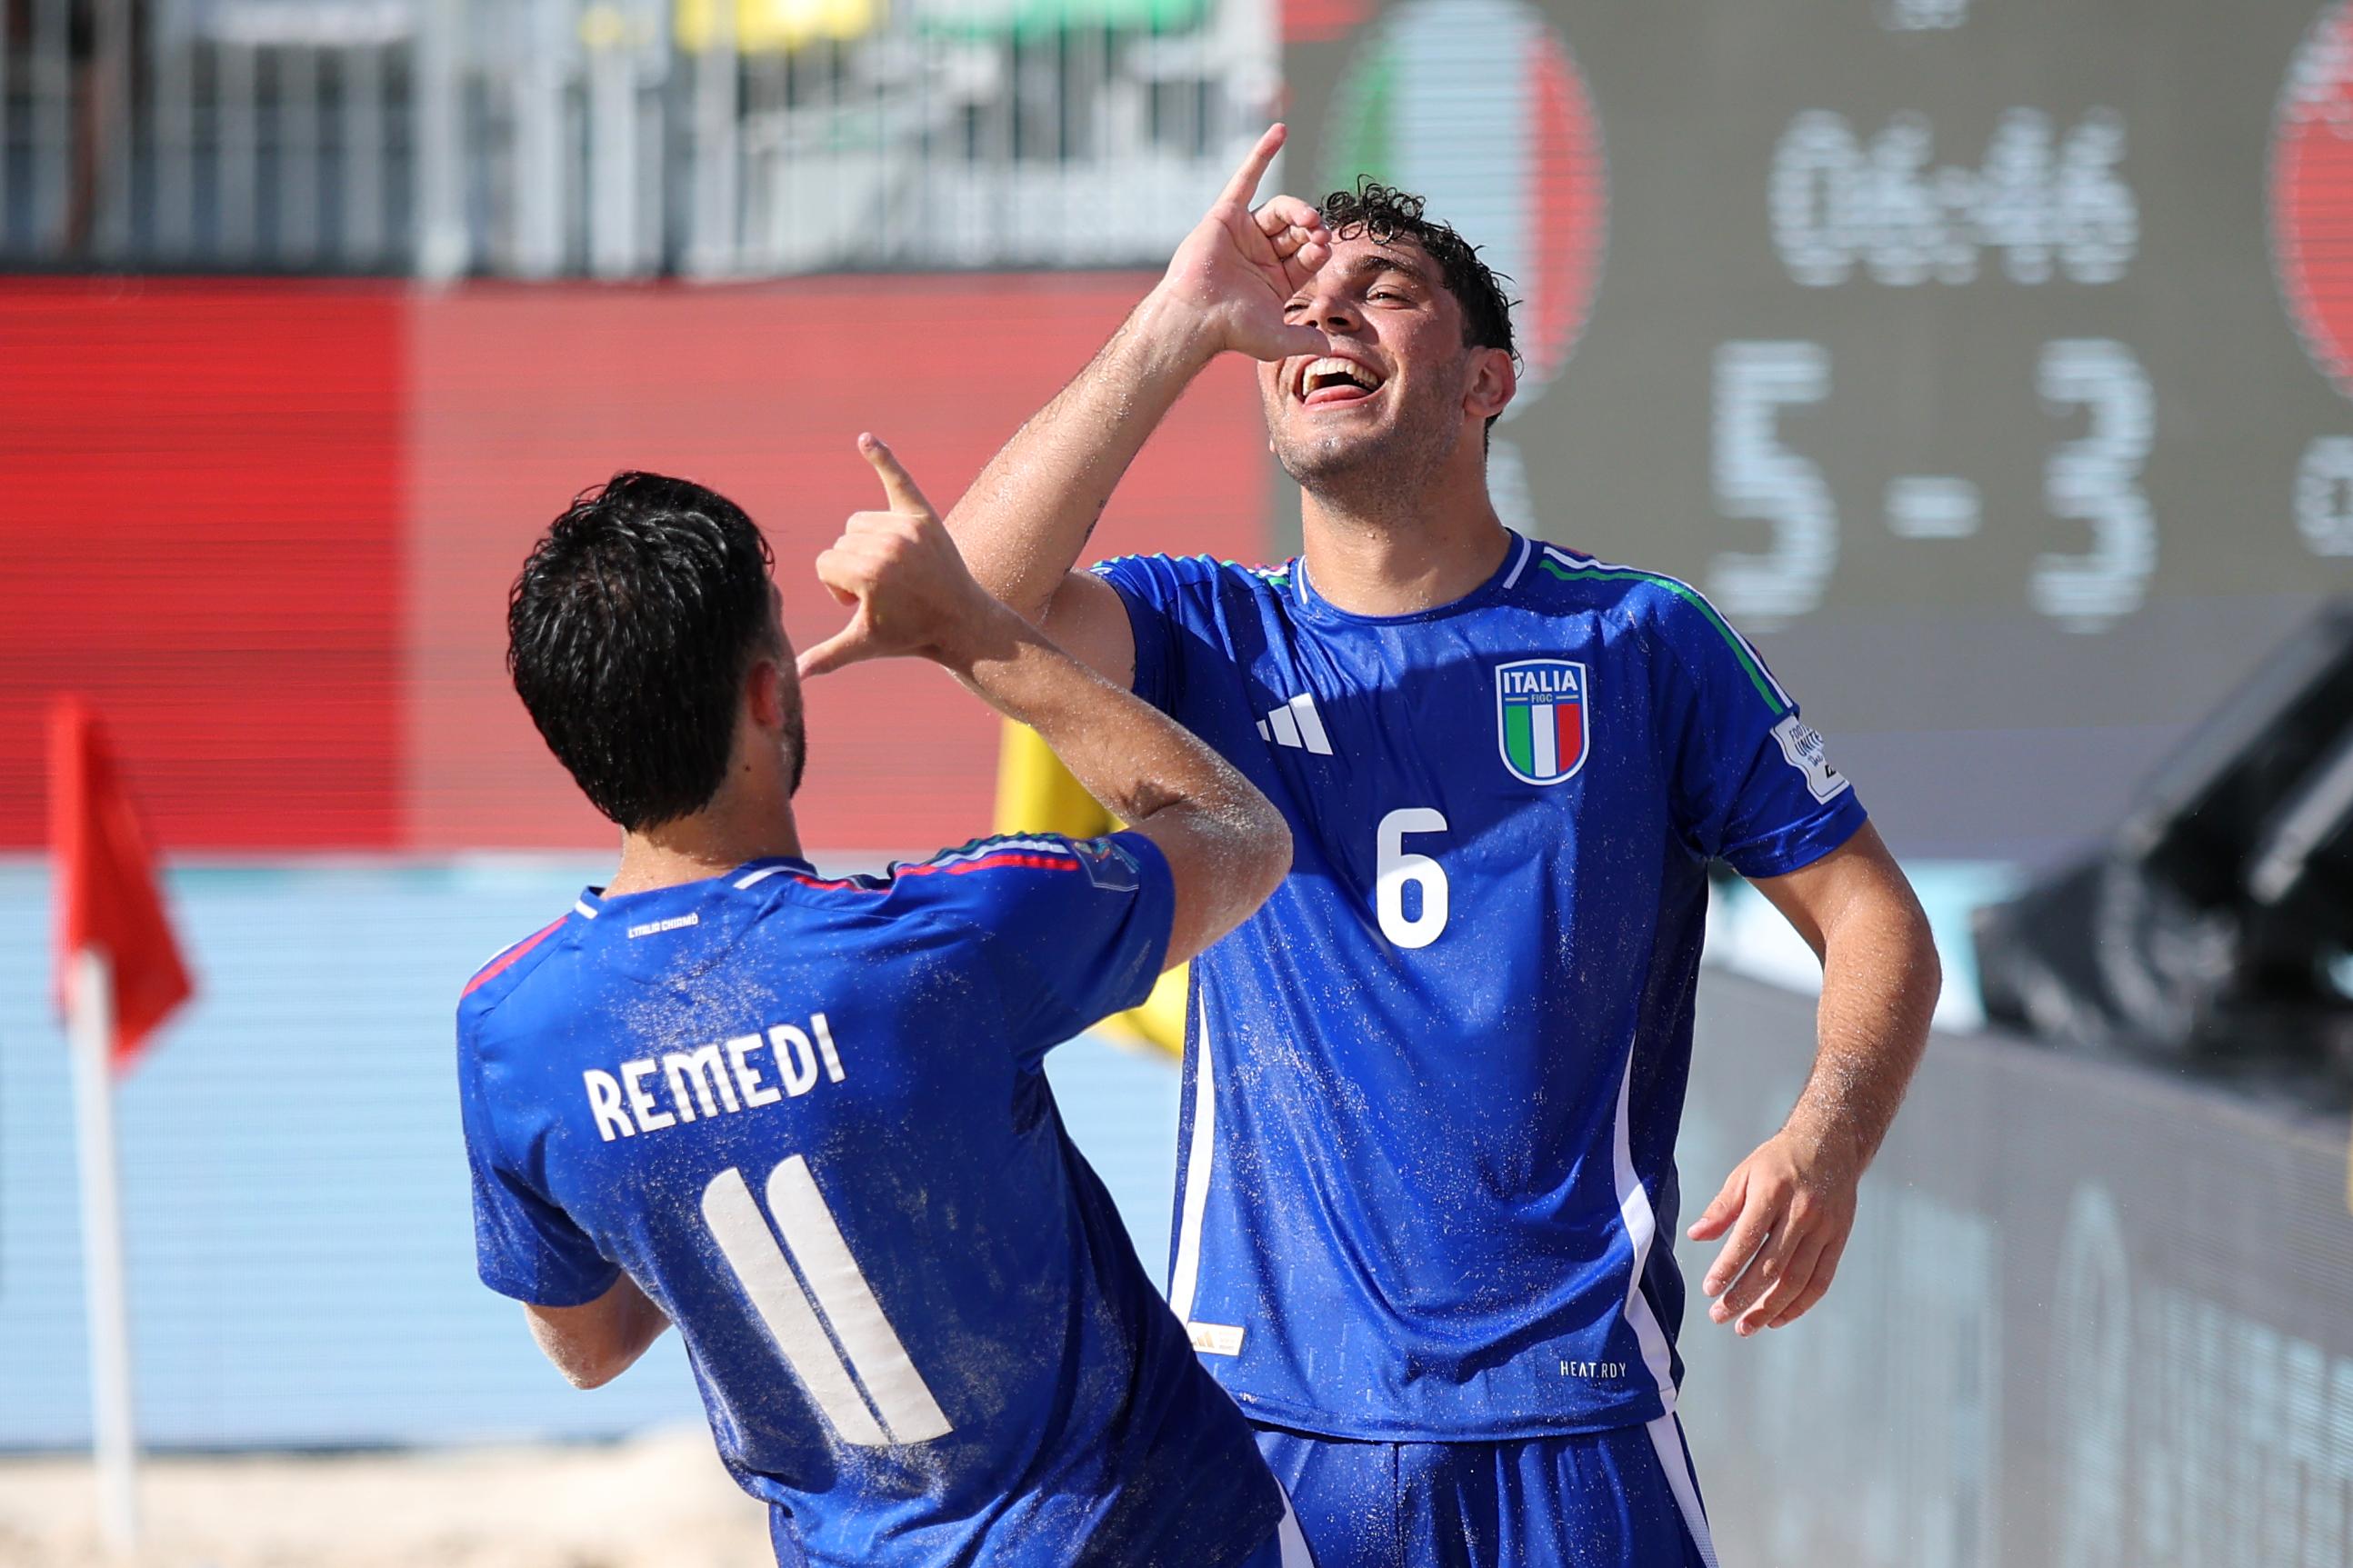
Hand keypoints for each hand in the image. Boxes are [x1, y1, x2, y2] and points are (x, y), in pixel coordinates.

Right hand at [798, 435, 1006, 679]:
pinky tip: (865, 439)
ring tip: (895, 572)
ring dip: (867, 544)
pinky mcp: (922, 514)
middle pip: (841, 543)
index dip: (839, 589)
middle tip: (887, 593)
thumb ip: (827, 657)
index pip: (825, 564)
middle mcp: (887, 545)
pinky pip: (896, 478)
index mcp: (868, 573)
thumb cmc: (910, 635)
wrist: (960, 620)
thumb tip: (794, 676)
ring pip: (858, 523)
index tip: (867, 605)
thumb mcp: (865, 645)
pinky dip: (881, 457)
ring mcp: (906, 527)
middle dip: (852, 568)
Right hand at [1151, 123, 1333, 362]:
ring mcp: (1244, 234)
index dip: (1318, 248)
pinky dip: (1261, 155)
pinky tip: (1280, 131)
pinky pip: (1245, 179)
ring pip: (1279, 210)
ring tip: (1308, 217)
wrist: (1197, 318)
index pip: (1308, 255)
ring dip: (1297, 209)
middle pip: (1296, 231)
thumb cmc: (1233, 331)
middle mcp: (1262, 254)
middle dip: (1311, 229)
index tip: (1322, 249)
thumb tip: (1331, 348)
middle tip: (1318, 232)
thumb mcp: (1279, 339)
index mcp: (1277, 278)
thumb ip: (1306, 340)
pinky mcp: (1225, 216)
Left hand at [1686, 1128, 1858, 1335]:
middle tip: (1719, 1315)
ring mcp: (1825, 1229)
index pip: (1747, 1239)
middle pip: (1772, 1266)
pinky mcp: (1839, 1240)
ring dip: (1770, 1309)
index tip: (1709, 1289)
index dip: (1728, 1268)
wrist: (1830, 1145)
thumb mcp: (1744, 1173)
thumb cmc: (1778, 1160)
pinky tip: (1777, 1318)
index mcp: (1773, 1193)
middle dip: (1743, 1297)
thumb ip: (1721, 1208)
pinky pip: (1820, 1281)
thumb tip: (1696, 1236)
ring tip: (1746, 1326)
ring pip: (1797, 1280)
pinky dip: (1799, 1304)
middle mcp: (1802, 1213)